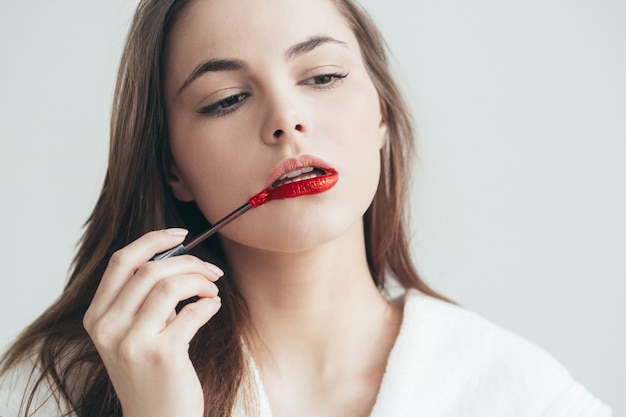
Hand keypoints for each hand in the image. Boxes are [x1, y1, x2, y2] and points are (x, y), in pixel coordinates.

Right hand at [83, 229, 222, 416]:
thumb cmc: (150, 372)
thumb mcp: (132, 333)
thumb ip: (141, 299)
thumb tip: (176, 255)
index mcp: (98, 316)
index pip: (121, 261)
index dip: (153, 239)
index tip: (181, 233)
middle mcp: (108, 328)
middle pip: (150, 269)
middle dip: (190, 261)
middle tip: (212, 271)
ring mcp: (132, 342)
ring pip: (171, 285)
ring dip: (201, 282)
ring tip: (212, 292)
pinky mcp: (161, 355)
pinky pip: (193, 311)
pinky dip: (209, 304)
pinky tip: (212, 308)